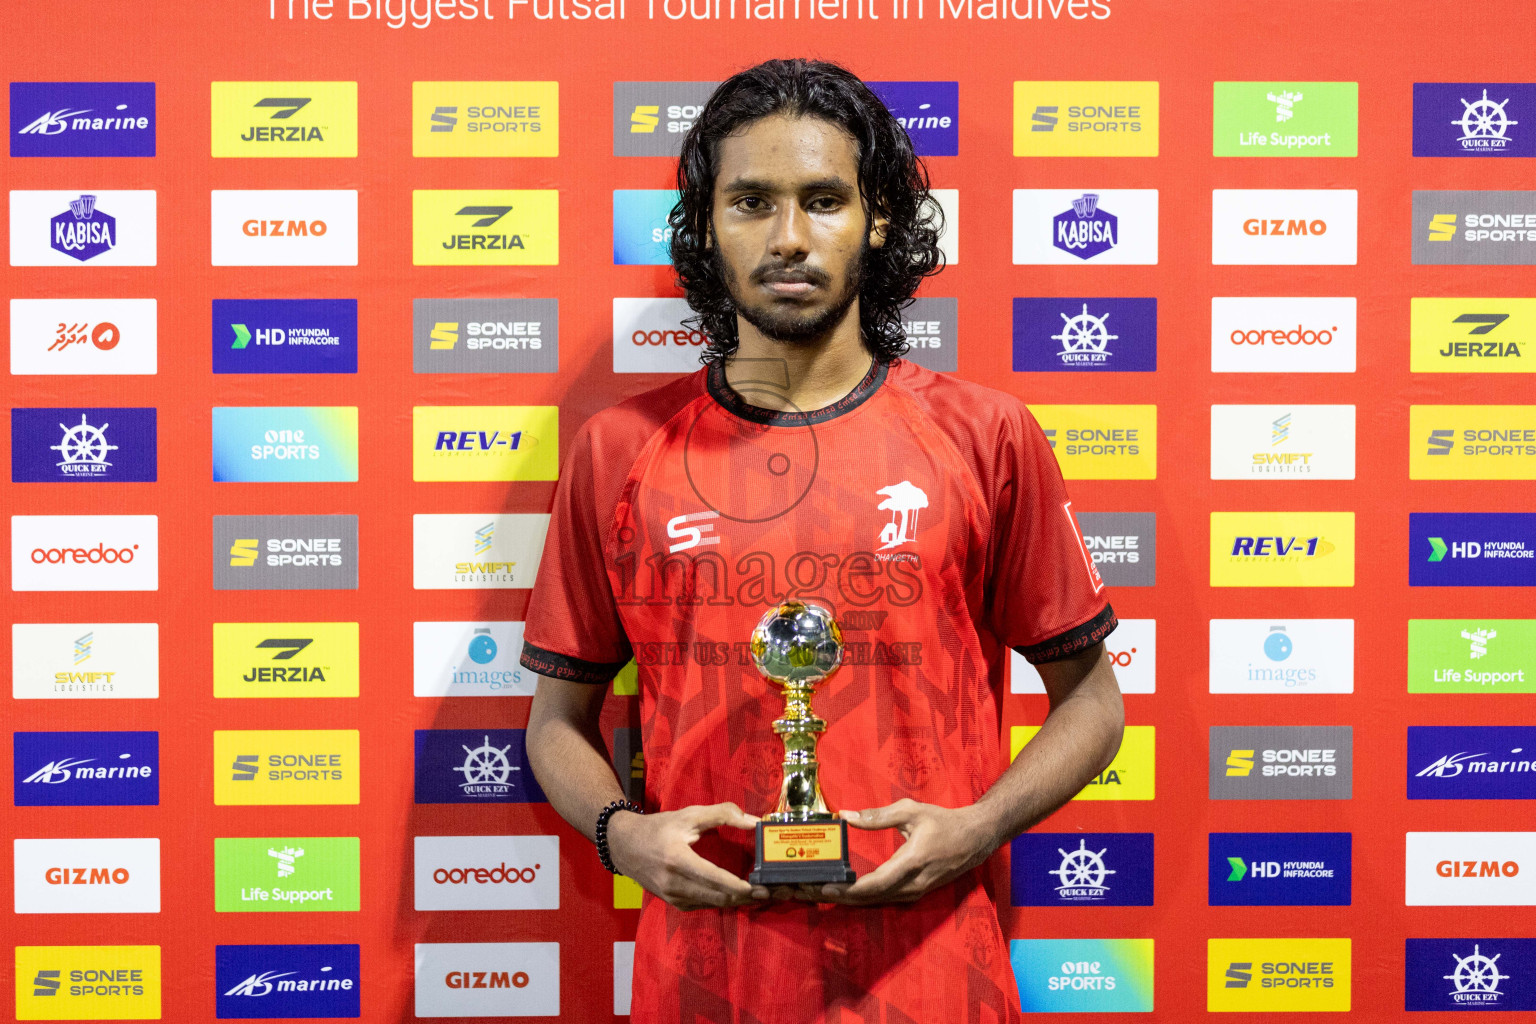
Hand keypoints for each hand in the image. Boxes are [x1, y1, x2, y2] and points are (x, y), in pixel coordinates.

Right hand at [607, 802, 769, 910]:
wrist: (624, 846)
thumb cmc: (659, 828)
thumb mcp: (689, 814)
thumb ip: (722, 814)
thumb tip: (752, 821)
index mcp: (677, 859)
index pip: (711, 876)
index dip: (735, 884)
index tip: (756, 887)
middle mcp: (674, 883)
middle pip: (716, 895)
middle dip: (744, 896)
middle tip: (769, 891)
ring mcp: (673, 896)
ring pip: (712, 903)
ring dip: (737, 901)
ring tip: (759, 895)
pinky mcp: (674, 903)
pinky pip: (704, 905)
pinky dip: (723, 901)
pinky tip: (738, 896)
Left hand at [810, 799, 998, 905]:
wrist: (975, 839)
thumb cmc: (944, 822)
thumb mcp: (911, 811)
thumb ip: (877, 816)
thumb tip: (846, 815)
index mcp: (912, 862)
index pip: (875, 884)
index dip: (849, 889)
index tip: (825, 887)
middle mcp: (913, 884)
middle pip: (870, 898)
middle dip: (839, 896)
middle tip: (810, 891)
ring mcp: (915, 892)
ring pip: (876, 901)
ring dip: (848, 898)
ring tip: (820, 891)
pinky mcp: (915, 893)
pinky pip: (884, 898)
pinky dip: (862, 897)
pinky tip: (844, 892)